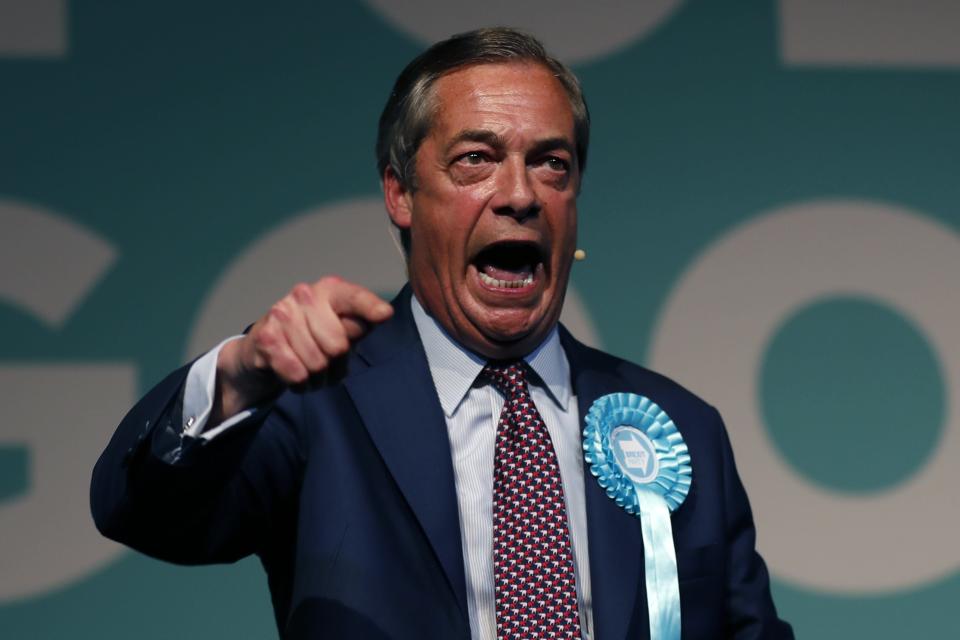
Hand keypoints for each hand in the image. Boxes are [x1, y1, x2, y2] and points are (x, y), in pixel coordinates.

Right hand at [213, 276, 392, 420]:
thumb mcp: (342, 329)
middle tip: (330, 363)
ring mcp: (282, 314)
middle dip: (337, 365)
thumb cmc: (314, 337)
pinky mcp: (266, 338)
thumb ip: (361, 324)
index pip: (354, 298)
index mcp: (330, 290)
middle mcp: (304, 295)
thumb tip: (382, 314)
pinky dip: (301, 384)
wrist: (265, 349)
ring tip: (312, 370)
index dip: (369, 307)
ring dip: (319, 378)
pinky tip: (297, 374)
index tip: (384, 314)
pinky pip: (297, 374)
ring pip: (318, 365)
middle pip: (338, 346)